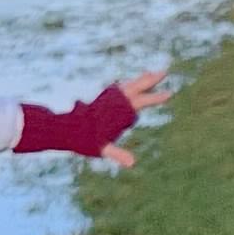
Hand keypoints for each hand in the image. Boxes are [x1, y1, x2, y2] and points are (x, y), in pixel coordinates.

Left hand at [16, 67, 170, 164]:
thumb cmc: (83, 140)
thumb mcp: (102, 148)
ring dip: (140, 80)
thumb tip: (133, 164)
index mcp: (117, 110)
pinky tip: (131, 85)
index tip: (170, 93)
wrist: (64, 129)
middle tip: (164, 70)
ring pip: (128, 86)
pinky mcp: (102, 100)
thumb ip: (118, 154)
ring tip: (151, 73)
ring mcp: (108, 99)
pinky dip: (128, 85)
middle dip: (150, 79)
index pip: (141, 101)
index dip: (156, 98)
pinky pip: (118, 89)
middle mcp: (113, 100)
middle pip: (136, 86)